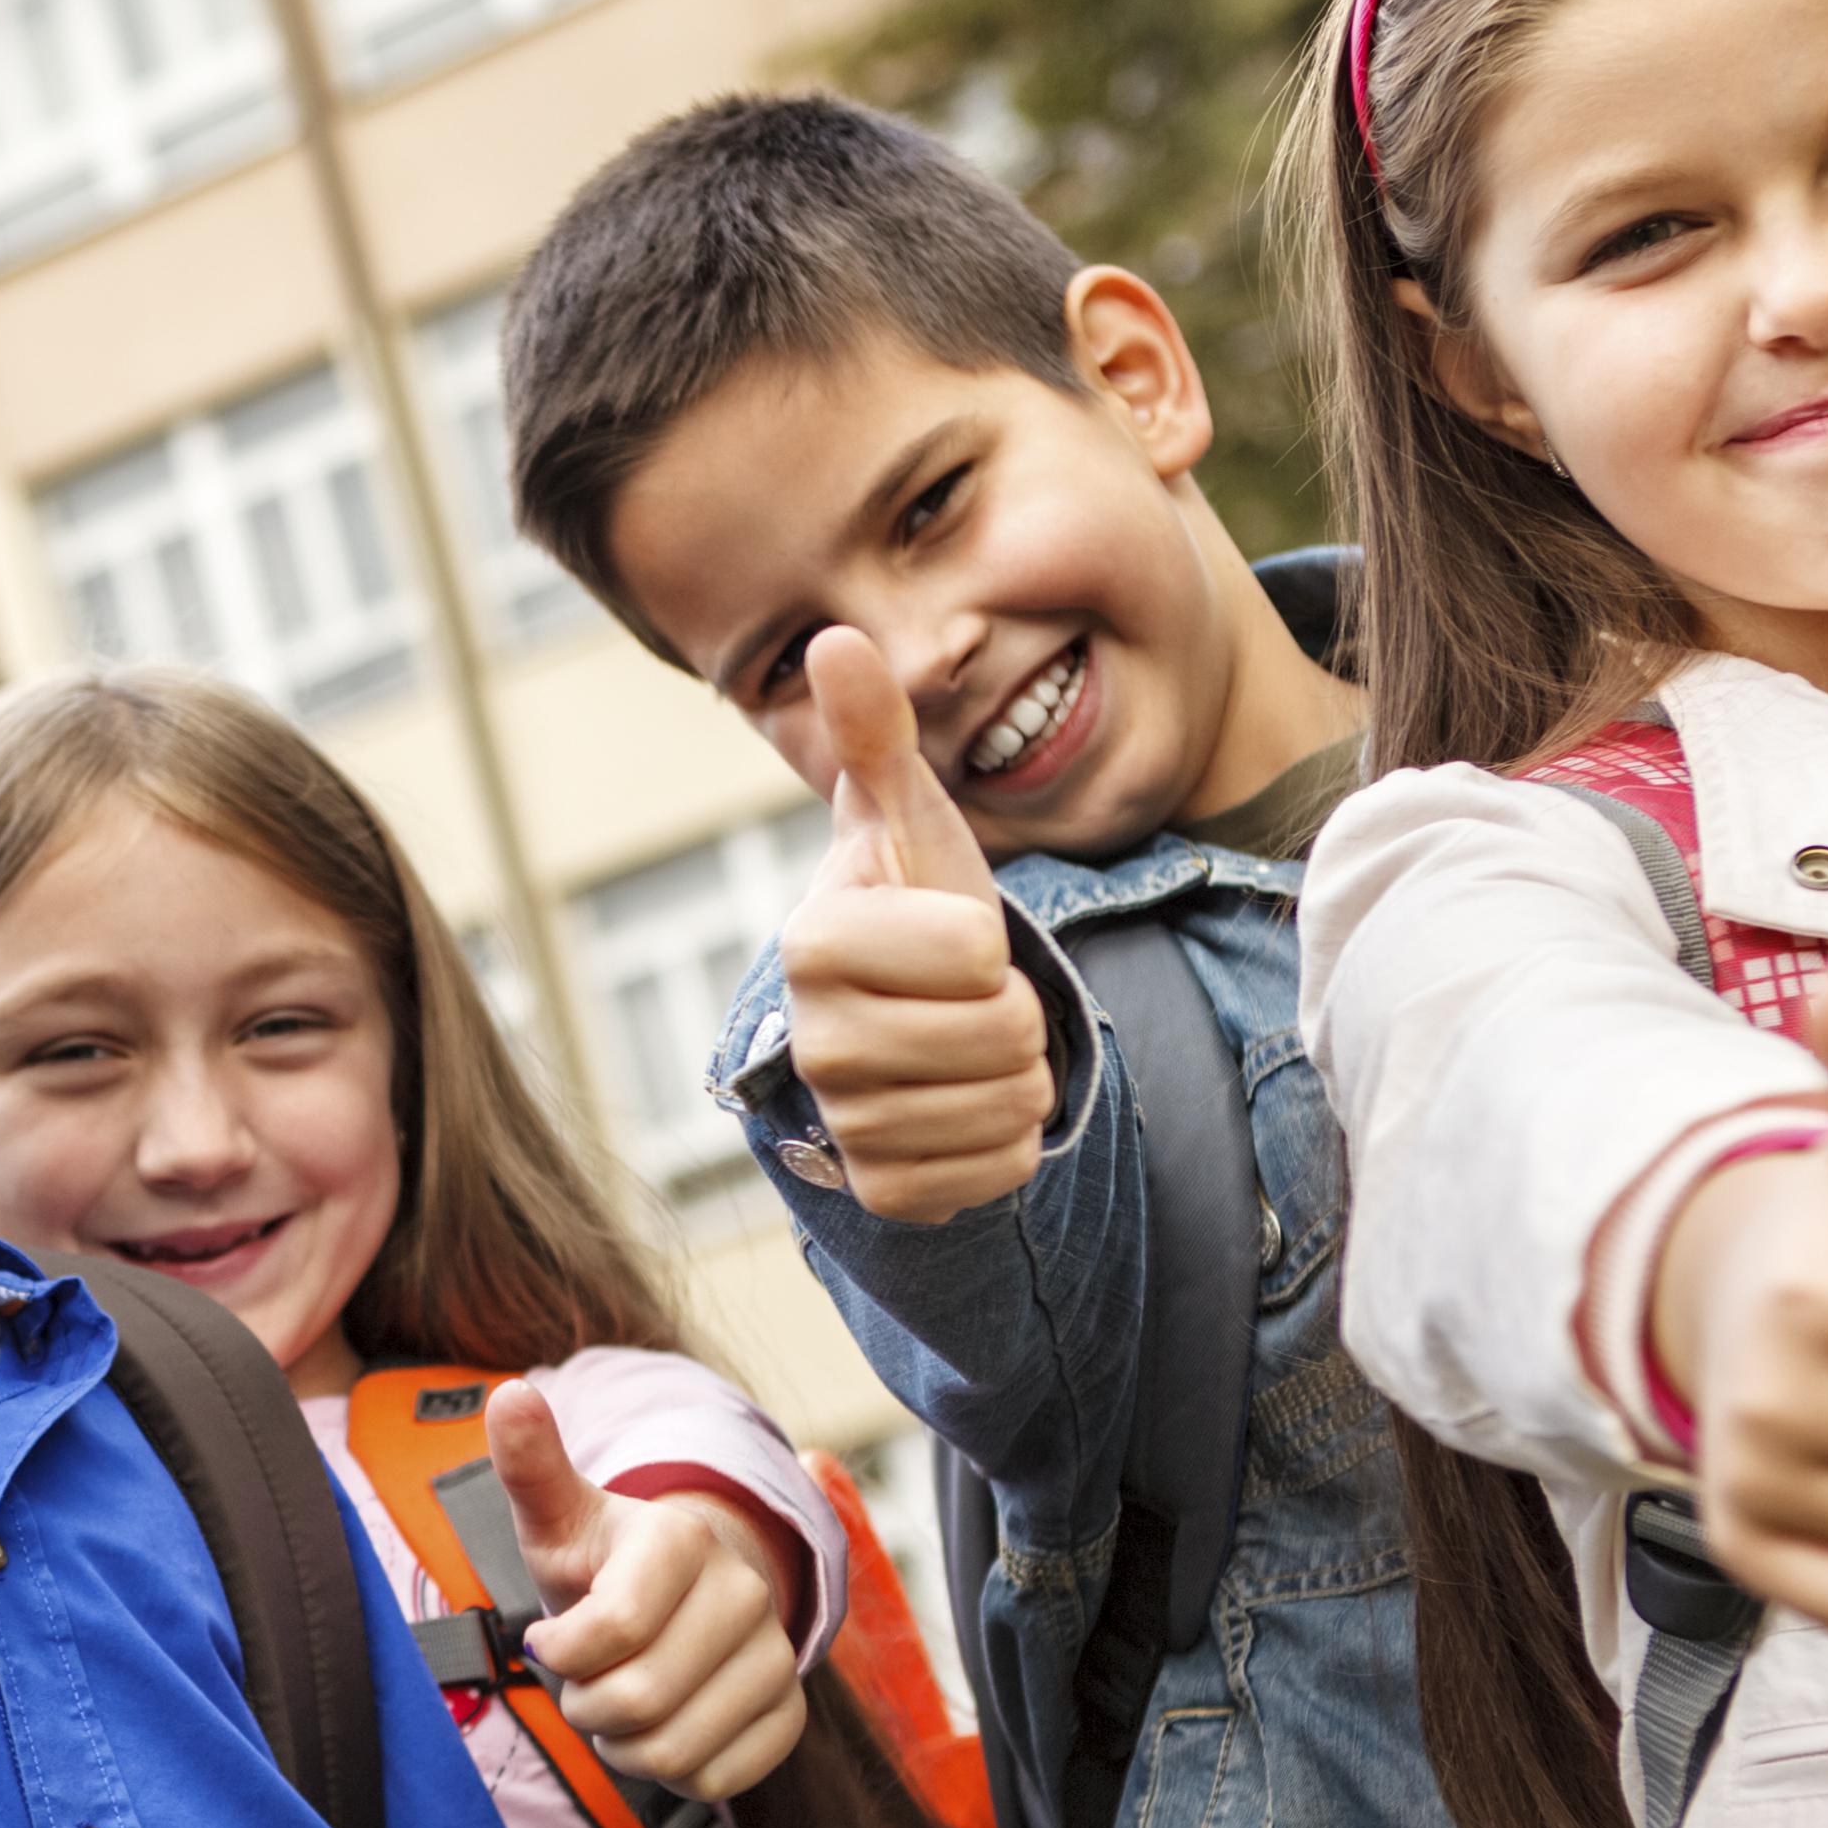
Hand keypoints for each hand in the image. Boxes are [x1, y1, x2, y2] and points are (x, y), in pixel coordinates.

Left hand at [487, 1377, 806, 1800]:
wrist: (674, 1600)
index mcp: (683, 1539)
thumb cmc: (600, 1564)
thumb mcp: (558, 1518)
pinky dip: (672, 1771)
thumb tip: (509, 1394)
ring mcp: (776, 1655)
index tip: (551, 1640)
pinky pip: (716, 1778)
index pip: (611, 1632)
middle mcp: (746, 1592)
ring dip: (623, 1745)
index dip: (561, 1654)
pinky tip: (665, 1727)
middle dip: (586, 1706)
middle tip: (585, 1681)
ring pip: (673, 1750)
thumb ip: (530, 1466)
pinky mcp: (790, 1711)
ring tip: (620, 1703)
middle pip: (637, 1701)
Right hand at [763, 628, 1053, 1222]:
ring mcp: (842, 1124)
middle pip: (998, 1034)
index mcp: (813, 943)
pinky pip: (997, 1173)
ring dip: (1016, 1075)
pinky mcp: (880, 1189)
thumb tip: (835, 638)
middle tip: (972, 995)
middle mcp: (812, 1042)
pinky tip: (965, 1104)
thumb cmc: (910, 901)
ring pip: (1004, 1106)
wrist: (898, 1021)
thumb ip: (877, 735)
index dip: (990, 939)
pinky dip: (1009, 1143)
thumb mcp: (909, 818)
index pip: (974, 949)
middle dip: (1015, 1011)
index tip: (953, 937)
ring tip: (968, 1043)